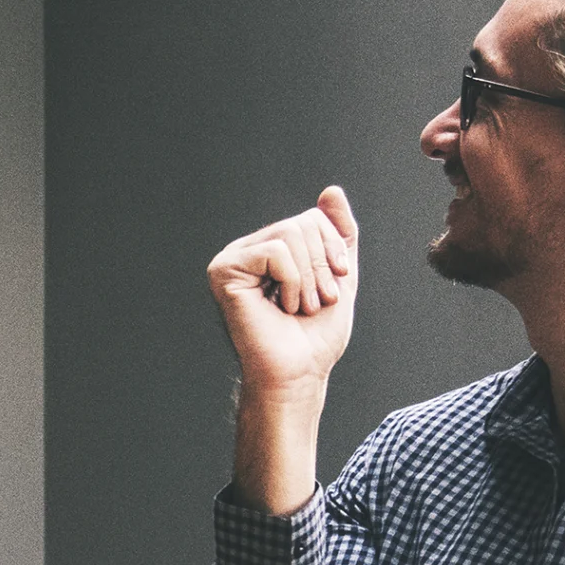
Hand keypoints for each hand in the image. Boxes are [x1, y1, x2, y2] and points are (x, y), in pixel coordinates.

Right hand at [206, 186, 360, 401]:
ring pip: (291, 232)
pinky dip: (291, 281)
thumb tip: (332, 190)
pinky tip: (280, 306)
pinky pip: (276, 251)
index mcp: (271, 250)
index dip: (333, 251)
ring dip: (308, 278)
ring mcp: (233, 259)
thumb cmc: (315, 336)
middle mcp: (248, 250)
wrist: (299, 374)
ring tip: (297, 308)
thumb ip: (339, 234)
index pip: (313, 218)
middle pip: (303, 221)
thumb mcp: (339, 275)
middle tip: (313, 303)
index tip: (331, 290)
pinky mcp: (225, 271)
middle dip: (322, 266)